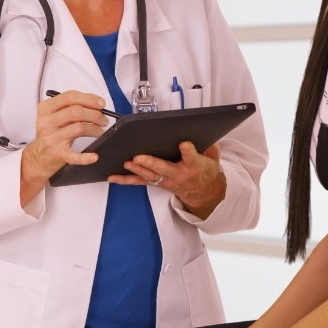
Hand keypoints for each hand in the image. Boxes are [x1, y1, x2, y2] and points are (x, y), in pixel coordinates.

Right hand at [20, 90, 107, 203]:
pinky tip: (94, 156)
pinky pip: (74, 155)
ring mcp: (51, 139)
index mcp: (46, 108)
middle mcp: (47, 122)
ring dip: (95, 129)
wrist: (39, 156)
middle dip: (95, 114)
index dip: (89, 99)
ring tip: (100, 131)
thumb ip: (71, 106)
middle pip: (76, 112)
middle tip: (103, 119)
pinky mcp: (57, 154)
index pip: (69, 97)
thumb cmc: (51, 133)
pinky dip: (85, 157)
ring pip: (79, 128)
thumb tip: (96, 104)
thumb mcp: (54, 115)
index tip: (101, 103)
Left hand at [109, 142, 226, 217]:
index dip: (188, 151)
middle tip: (139, 157)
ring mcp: (166, 181)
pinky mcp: (157, 183)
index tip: (184, 144)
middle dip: (150, 163)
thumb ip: (210, 147)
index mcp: (194, 166)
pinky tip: (113, 177)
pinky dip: (126, 180)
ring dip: (137, 169)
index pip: (191, 157)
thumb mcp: (213, 158)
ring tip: (126, 163)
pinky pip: (140, 182)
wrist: (203, 193)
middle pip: (163, 168)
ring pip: (149, 176)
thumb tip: (207, 134)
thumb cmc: (205, 171)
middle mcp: (178, 175)